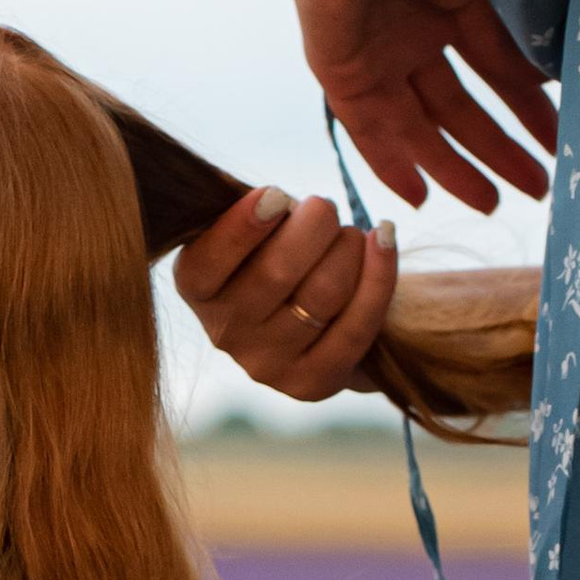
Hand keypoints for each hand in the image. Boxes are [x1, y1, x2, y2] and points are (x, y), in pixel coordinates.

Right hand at [174, 186, 397, 403]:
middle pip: (276, 273)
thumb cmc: (281, 247)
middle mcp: (224, 334)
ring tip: (350, 234)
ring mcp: (268, 366)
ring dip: (347, 247)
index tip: (278, 196)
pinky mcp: (313, 383)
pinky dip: (379, 274)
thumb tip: (277, 201)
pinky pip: (357, 325)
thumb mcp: (255, 224)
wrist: (323, 309)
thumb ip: (254, 209)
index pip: (207, 262)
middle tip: (325, 207)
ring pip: (322, 294)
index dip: (243, 227)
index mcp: (196, 289)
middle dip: (313, 226)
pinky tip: (383, 237)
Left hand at [276, 0, 555, 214]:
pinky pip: (367, 131)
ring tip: (492, 205)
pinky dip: (392, 164)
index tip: (558, 144)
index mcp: (444, 9)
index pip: (493, 74)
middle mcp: (410, 39)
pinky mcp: (340, 74)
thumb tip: (545, 88)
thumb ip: (503, 46)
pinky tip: (420, 197)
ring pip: (419, 128)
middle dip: (496, 151)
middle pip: (457, 111)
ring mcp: (375, 59)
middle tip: (538, 190)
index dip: (526, 111)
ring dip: (454, 168)